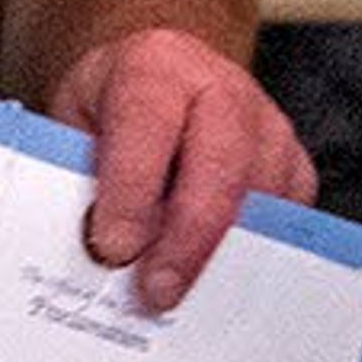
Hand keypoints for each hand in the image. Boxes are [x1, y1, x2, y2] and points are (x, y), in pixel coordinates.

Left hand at [44, 25, 316, 310]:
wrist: (143, 88)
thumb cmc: (105, 115)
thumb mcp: (70, 134)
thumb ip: (81, 185)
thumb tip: (96, 255)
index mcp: (154, 64)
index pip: (149, 121)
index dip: (132, 190)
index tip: (114, 248)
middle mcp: (220, 85)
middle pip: (222, 161)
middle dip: (189, 236)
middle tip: (157, 292)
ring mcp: (265, 122)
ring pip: (263, 194)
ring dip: (222, 254)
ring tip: (180, 296)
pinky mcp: (291, 162)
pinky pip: (288, 217)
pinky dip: (255, 254)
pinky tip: (215, 277)